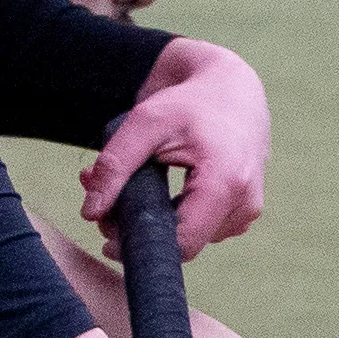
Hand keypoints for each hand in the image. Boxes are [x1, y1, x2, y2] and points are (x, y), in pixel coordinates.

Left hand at [75, 39, 269, 254]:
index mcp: (226, 182)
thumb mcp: (144, 124)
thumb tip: (90, 214)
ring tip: (129, 189)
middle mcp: (245, 202)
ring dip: (157, 222)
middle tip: (107, 204)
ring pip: (192, 238)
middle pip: (184, 243)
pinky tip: (158, 194)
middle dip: (142, 229)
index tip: (108, 241)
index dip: (143, 248)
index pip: (184, 243)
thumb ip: (114, 168)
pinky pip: (204, 229)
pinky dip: (176, 217)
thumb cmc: (188, 102)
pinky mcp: (244, 210)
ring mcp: (248, 209)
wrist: (231, 89)